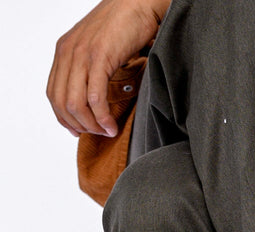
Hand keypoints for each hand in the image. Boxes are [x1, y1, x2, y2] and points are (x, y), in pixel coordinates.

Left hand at [46, 0, 168, 137]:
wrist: (138, 3)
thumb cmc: (123, 25)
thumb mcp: (96, 47)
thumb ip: (88, 67)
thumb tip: (93, 97)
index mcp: (64, 50)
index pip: (53, 94)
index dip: (64, 118)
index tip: (80, 130)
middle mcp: (68, 52)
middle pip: (61, 103)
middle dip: (79, 125)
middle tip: (97, 133)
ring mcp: (82, 54)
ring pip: (76, 104)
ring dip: (91, 125)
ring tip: (106, 131)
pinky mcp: (100, 58)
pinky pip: (95, 97)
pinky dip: (102, 117)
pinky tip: (111, 125)